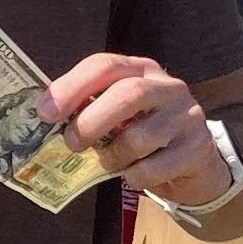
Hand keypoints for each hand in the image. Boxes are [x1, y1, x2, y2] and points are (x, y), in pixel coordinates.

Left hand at [45, 53, 230, 208]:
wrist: (195, 165)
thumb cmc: (145, 136)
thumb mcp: (119, 115)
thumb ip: (90, 109)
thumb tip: (47, 118)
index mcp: (142, 70)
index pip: (105, 65)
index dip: (71, 87)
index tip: (44, 113)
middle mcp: (169, 87)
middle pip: (128, 94)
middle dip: (90, 121)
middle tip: (70, 143)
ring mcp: (188, 116)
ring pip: (139, 137)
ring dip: (113, 157)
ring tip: (109, 163)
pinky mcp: (198, 148)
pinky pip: (153, 169)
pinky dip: (134, 177)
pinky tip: (134, 174)